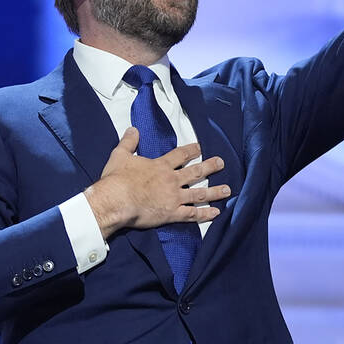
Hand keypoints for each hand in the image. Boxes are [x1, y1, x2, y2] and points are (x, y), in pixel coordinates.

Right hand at [86, 127, 230, 238]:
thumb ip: (128, 142)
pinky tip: (216, 213)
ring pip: (199, 194)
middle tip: (221, 163)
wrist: (116, 201)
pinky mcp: (171, 214)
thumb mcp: (120, 155)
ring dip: (214, 191)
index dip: (191, 150)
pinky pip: (192, 214)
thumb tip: (132, 129)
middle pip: (195, 172)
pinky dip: (204, 214)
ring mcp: (173, 198)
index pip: (179, 155)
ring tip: (227, 189)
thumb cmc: (116, 179)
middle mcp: (171, 180)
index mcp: (160, 166)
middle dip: (210, 166)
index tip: (200, 147)